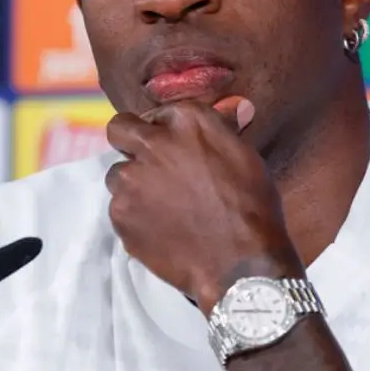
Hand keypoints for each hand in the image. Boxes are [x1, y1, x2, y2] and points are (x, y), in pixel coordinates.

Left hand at [104, 97, 303, 313]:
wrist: (241, 263)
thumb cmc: (252, 208)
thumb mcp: (245, 157)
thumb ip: (223, 131)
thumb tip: (234, 107)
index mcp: (187, 121)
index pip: (158, 114)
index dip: (164, 131)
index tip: (173, 148)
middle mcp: (152, 143)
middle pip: (120, 130)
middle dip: (129, 142)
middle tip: (147, 164)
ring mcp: (131, 179)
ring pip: (117, 174)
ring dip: (133, 185)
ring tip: (161, 207)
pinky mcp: (120, 213)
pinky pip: (119, 208)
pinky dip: (134, 217)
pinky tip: (160, 229)